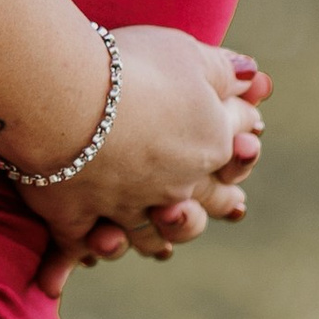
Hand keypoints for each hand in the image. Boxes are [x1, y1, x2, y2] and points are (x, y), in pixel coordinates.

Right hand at [28, 33, 267, 300]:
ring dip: (154, 240)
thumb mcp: (187, 53)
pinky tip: (75, 265)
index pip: (236, 144)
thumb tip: (254, 75)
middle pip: (201, 204)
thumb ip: (220, 69)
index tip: (251, 138)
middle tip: (233, 208)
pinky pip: (75, 243)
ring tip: (162, 248)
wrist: (65, 99)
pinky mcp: (72, 217)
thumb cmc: (132, 69)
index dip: (243, 140)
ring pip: (146, 235)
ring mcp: (123, 208)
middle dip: (216, 205)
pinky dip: (72, 257)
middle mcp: (173, 186)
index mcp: (209, 145)